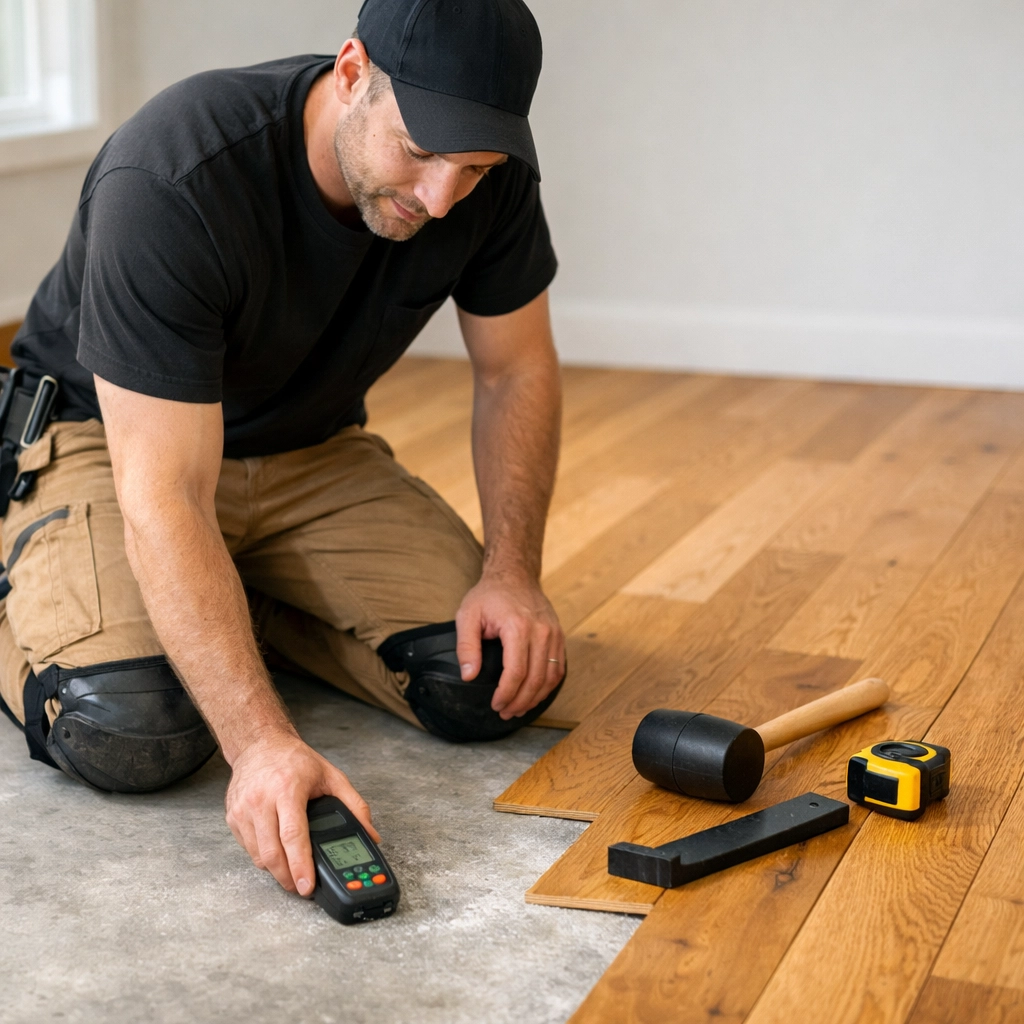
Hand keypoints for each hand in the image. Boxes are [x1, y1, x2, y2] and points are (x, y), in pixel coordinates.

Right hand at [224, 729, 379, 895]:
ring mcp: (243, 809)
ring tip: (292, 871)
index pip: (293, 835)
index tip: (307, 886)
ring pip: (258, 856)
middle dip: (288, 878)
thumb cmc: (295, 760)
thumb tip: (370, 833)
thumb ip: (355, 805)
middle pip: (272, 853)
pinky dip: (263, 857)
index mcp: (288, 789)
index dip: (300, 865)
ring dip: (276, 870)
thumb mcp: (332, 776)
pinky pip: (248, 849)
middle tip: (302, 887)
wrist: (260, 744)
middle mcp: (261, 800)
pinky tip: (276, 852)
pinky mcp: (232, 817)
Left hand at [455, 570, 564, 719]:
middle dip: (520, 702)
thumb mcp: (467, 615)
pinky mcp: (559, 635)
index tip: (495, 705)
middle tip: (505, 713)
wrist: (514, 574)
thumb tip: (469, 676)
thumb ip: (466, 647)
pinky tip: (534, 694)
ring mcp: (554, 633)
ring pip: (551, 677)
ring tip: (519, 708)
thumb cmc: (490, 595)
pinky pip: (559, 667)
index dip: (506, 694)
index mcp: (518, 627)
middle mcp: (541, 631)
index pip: (516, 672)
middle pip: (536, 679)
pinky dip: (548, 685)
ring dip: (536, 698)